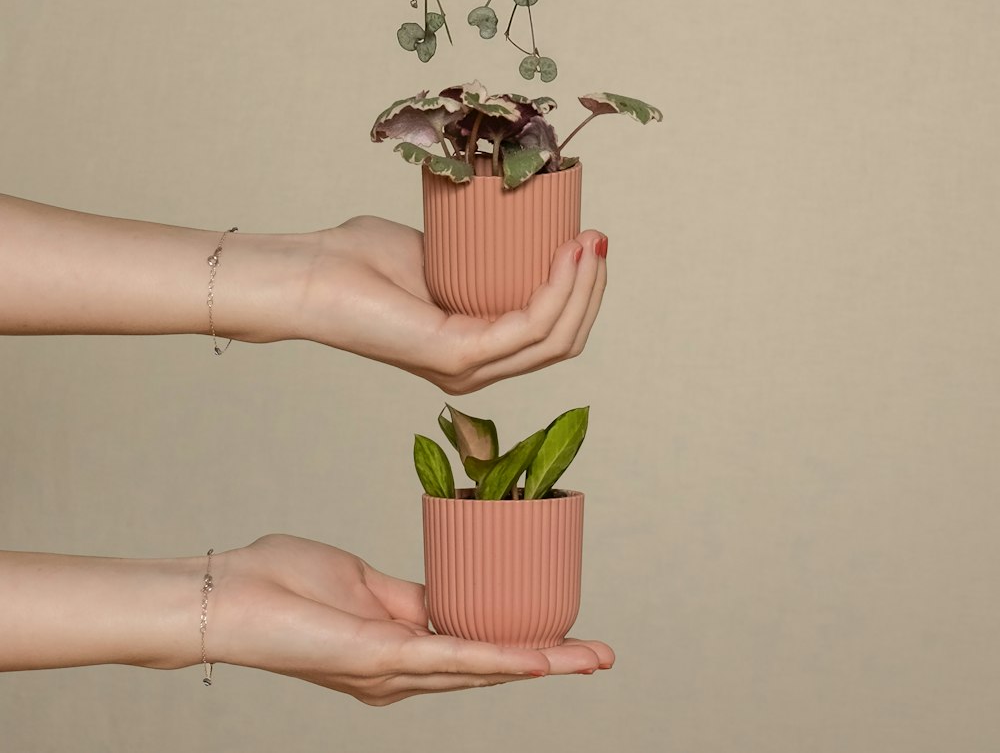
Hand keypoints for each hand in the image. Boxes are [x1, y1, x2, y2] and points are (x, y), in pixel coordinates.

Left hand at [210, 536, 613, 701]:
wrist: (230, 597)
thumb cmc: (279, 585)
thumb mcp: (359, 583)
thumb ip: (405, 594)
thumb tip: (445, 592)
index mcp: (395, 652)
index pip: (472, 649)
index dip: (522, 644)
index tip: (566, 635)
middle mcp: (399, 674)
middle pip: (489, 667)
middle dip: (549, 661)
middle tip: (602, 656)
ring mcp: (392, 671)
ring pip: (481, 667)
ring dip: (540, 661)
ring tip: (589, 658)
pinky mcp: (380, 660)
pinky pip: (450, 658)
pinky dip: (497, 657)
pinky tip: (535, 657)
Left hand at [294, 217, 607, 390]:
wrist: (310, 274)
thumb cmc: (355, 261)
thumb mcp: (432, 251)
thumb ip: (467, 250)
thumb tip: (504, 219)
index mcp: (471, 348)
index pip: (548, 333)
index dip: (580, 290)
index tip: (589, 239)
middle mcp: (475, 369)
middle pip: (563, 340)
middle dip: (592, 289)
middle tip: (599, 238)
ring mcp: (468, 368)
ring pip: (555, 338)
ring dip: (584, 288)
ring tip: (589, 241)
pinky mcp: (457, 355)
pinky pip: (528, 328)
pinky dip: (558, 291)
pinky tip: (566, 255)